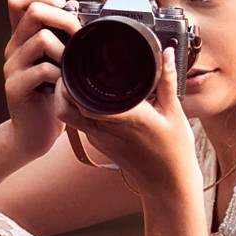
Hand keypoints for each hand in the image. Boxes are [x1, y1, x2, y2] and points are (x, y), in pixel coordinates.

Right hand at [2, 0, 79, 159]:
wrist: (34, 133)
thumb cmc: (52, 95)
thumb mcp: (59, 61)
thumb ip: (62, 35)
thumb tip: (75, 5)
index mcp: (21, 38)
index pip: (19, 1)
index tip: (65, 8)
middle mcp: (13, 48)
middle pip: (33, 12)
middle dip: (64, 19)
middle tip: (79, 37)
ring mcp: (11, 67)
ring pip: (40, 38)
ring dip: (64, 50)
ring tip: (71, 68)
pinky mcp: (15, 87)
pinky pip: (43, 69)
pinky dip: (60, 75)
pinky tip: (64, 86)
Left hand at [54, 46, 199, 191]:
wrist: (166, 182)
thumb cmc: (173, 149)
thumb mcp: (174, 112)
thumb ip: (167, 80)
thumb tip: (167, 52)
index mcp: (124, 118)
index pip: (82, 101)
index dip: (71, 82)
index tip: (74, 62)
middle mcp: (105, 129)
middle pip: (66, 108)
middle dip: (61, 86)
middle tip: (69, 66)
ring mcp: (99, 138)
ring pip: (68, 117)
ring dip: (65, 98)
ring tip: (74, 78)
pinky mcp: (98, 143)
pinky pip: (79, 123)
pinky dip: (76, 108)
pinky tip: (87, 95)